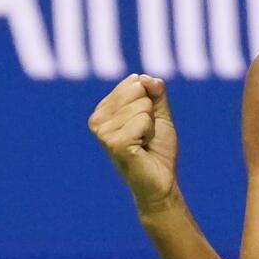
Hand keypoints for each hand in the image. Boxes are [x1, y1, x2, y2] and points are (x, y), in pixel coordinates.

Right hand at [88, 73, 178, 211]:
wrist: (161, 180)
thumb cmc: (157, 148)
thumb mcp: (159, 114)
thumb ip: (155, 92)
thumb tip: (145, 78)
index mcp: (104, 109)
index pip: (134, 82)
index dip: (150, 102)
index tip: (145, 124)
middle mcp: (98, 119)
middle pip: (138, 90)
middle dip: (151, 113)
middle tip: (145, 135)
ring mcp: (103, 132)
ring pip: (142, 106)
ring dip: (151, 125)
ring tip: (143, 143)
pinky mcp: (113, 143)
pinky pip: (143, 120)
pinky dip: (150, 133)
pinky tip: (141, 148)